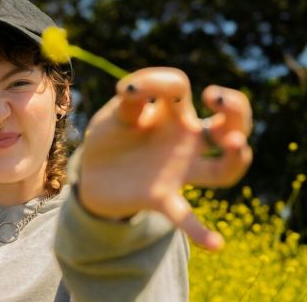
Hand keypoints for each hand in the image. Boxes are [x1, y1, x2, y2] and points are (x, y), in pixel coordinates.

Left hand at [78, 67, 252, 250]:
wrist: (93, 173)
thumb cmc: (111, 136)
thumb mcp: (115, 114)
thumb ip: (128, 101)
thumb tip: (134, 88)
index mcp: (171, 112)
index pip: (178, 87)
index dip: (158, 83)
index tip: (129, 91)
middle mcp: (185, 139)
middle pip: (230, 122)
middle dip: (236, 108)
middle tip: (216, 100)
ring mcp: (179, 169)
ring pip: (223, 169)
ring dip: (234, 159)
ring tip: (234, 144)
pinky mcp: (162, 197)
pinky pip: (186, 216)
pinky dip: (199, 230)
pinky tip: (215, 244)